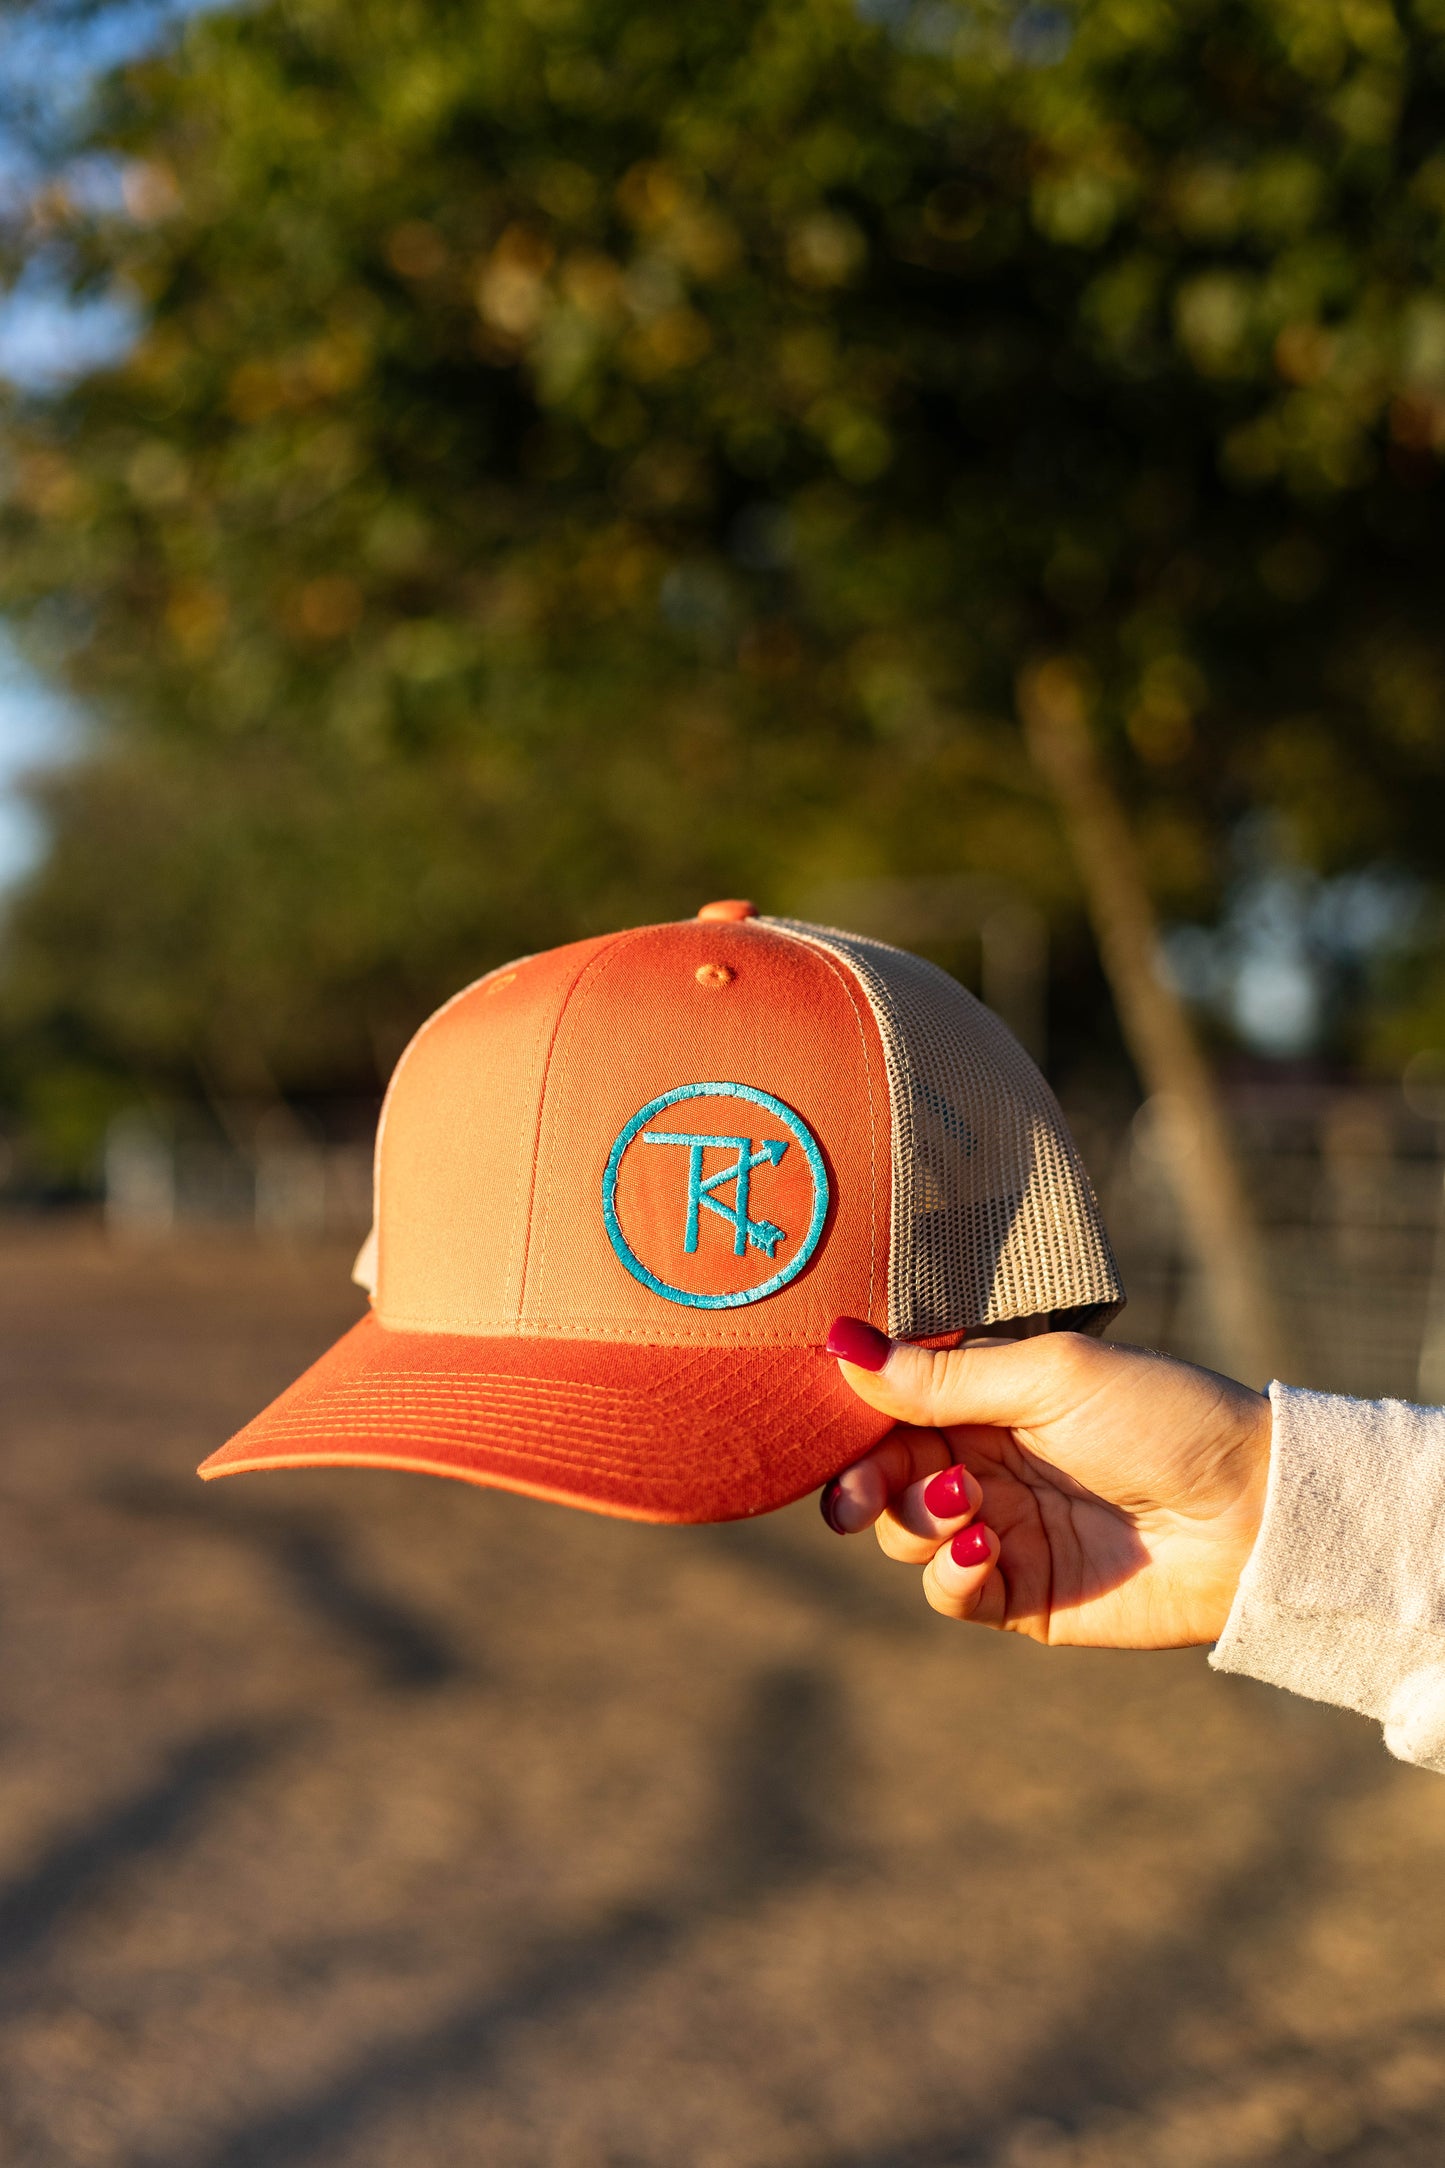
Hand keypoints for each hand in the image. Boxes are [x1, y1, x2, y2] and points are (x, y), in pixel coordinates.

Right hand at [819, 1324, 1271, 1648]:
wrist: (1252, 1513)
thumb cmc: (1163, 1417)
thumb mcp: (1050, 1378)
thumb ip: (944, 1376)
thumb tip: (840, 1344)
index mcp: (989, 1397)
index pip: (891, 1407)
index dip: (853, 1422)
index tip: (824, 1431)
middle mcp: (985, 1462)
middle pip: (884, 1476)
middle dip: (864, 1485)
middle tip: (859, 1498)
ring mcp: (1001, 1531)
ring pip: (906, 1536)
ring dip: (917, 1523)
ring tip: (970, 1510)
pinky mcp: (1022, 1596)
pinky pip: (950, 1594)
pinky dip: (950, 1576)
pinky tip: (985, 1550)